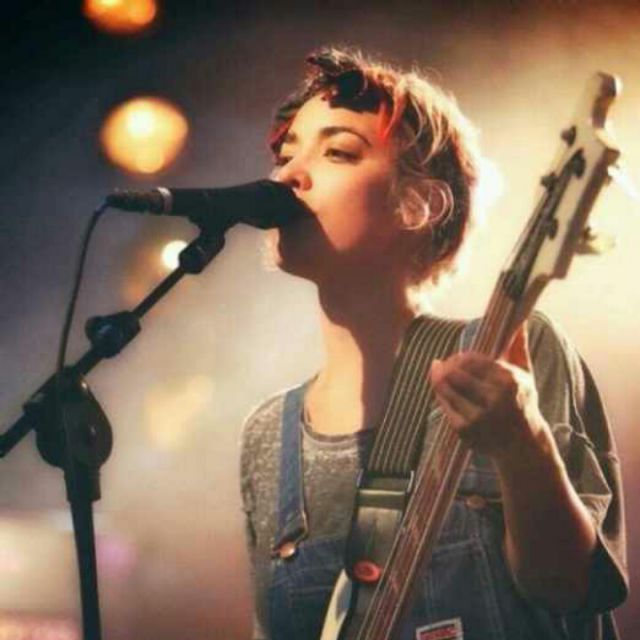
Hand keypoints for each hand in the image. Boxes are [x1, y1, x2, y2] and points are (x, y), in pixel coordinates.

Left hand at [429, 324, 547, 460]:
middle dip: (447, 366)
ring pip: (446, 388)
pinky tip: (441, 390)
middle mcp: (495, 399)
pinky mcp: (465, 431)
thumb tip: (520, 321)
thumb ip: (518, 348)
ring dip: (438, 378)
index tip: (458, 357)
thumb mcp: (526, 376)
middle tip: (443, 364)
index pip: (472, 360)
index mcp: (509, 381)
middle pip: (455, 372)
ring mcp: (479, 417)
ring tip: (438, 373)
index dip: (461, 357)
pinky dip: (440, 395)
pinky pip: (444, 405)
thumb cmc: (523, 404)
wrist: (524, 446)